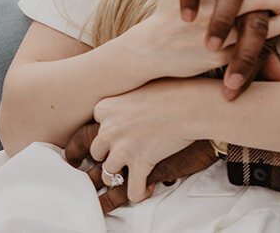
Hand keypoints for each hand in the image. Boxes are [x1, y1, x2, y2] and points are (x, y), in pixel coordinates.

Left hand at [90, 81, 202, 203]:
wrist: (192, 104)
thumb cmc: (173, 90)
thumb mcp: (139, 86)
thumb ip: (125, 99)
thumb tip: (128, 105)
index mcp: (106, 108)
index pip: (88, 128)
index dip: (100, 137)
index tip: (105, 142)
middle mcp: (109, 130)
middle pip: (96, 152)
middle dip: (108, 156)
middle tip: (121, 156)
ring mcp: (123, 149)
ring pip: (108, 174)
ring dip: (119, 176)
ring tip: (131, 175)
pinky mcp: (139, 164)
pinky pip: (132, 190)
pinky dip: (138, 193)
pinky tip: (146, 188)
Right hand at [122, 0, 279, 80]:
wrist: (151, 51)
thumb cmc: (167, 12)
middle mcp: (208, 12)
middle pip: (249, 0)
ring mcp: (214, 35)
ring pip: (252, 26)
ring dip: (276, 21)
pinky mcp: (218, 57)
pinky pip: (247, 48)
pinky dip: (266, 41)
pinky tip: (275, 34)